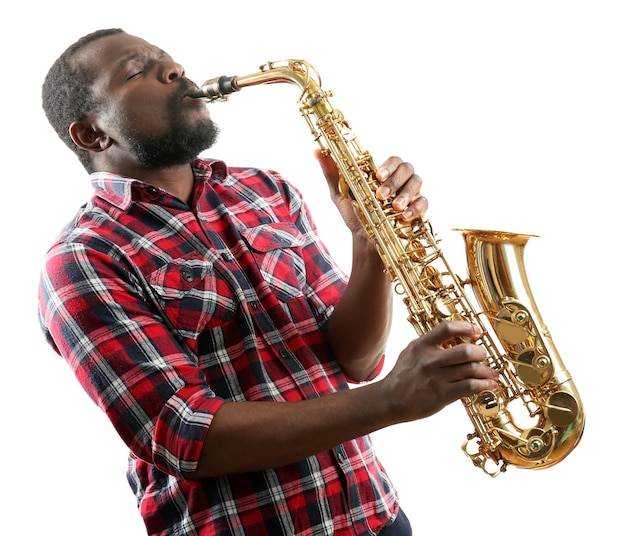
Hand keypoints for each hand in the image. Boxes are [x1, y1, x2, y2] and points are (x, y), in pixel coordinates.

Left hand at [314, 150, 427, 234]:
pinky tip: (404, 217)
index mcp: (383, 174)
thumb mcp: (340, 195)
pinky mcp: (418, 209)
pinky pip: (424, 202)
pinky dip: (416, 208)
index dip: (387, 164)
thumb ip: (332, 173)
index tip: (377, 175)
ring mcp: (410, 193)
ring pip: (417, 182)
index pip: (391, 159)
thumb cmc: (355, 214)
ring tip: (394, 208)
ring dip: (406, 194)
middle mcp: (399, 180)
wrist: (365, 241)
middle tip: (381, 195)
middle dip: (394, 180)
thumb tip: (316, 151)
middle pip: (406, 167)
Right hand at [382, 321, 498, 422]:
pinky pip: (470, 387)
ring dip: (487, 371)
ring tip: (491, 373)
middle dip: (481, 353)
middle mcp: (429, 360)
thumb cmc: (402, 376)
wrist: (389, 400)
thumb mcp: (410, 352)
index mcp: (421, 345)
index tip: (476, 331)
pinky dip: (484, 385)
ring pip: (471, 370)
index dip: (466, 327)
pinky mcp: (441, 395)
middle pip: (465, 350)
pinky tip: (489, 386)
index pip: (447, 328)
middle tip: (483, 355)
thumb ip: (429, 344)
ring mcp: (436, 378)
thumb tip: (453, 337)